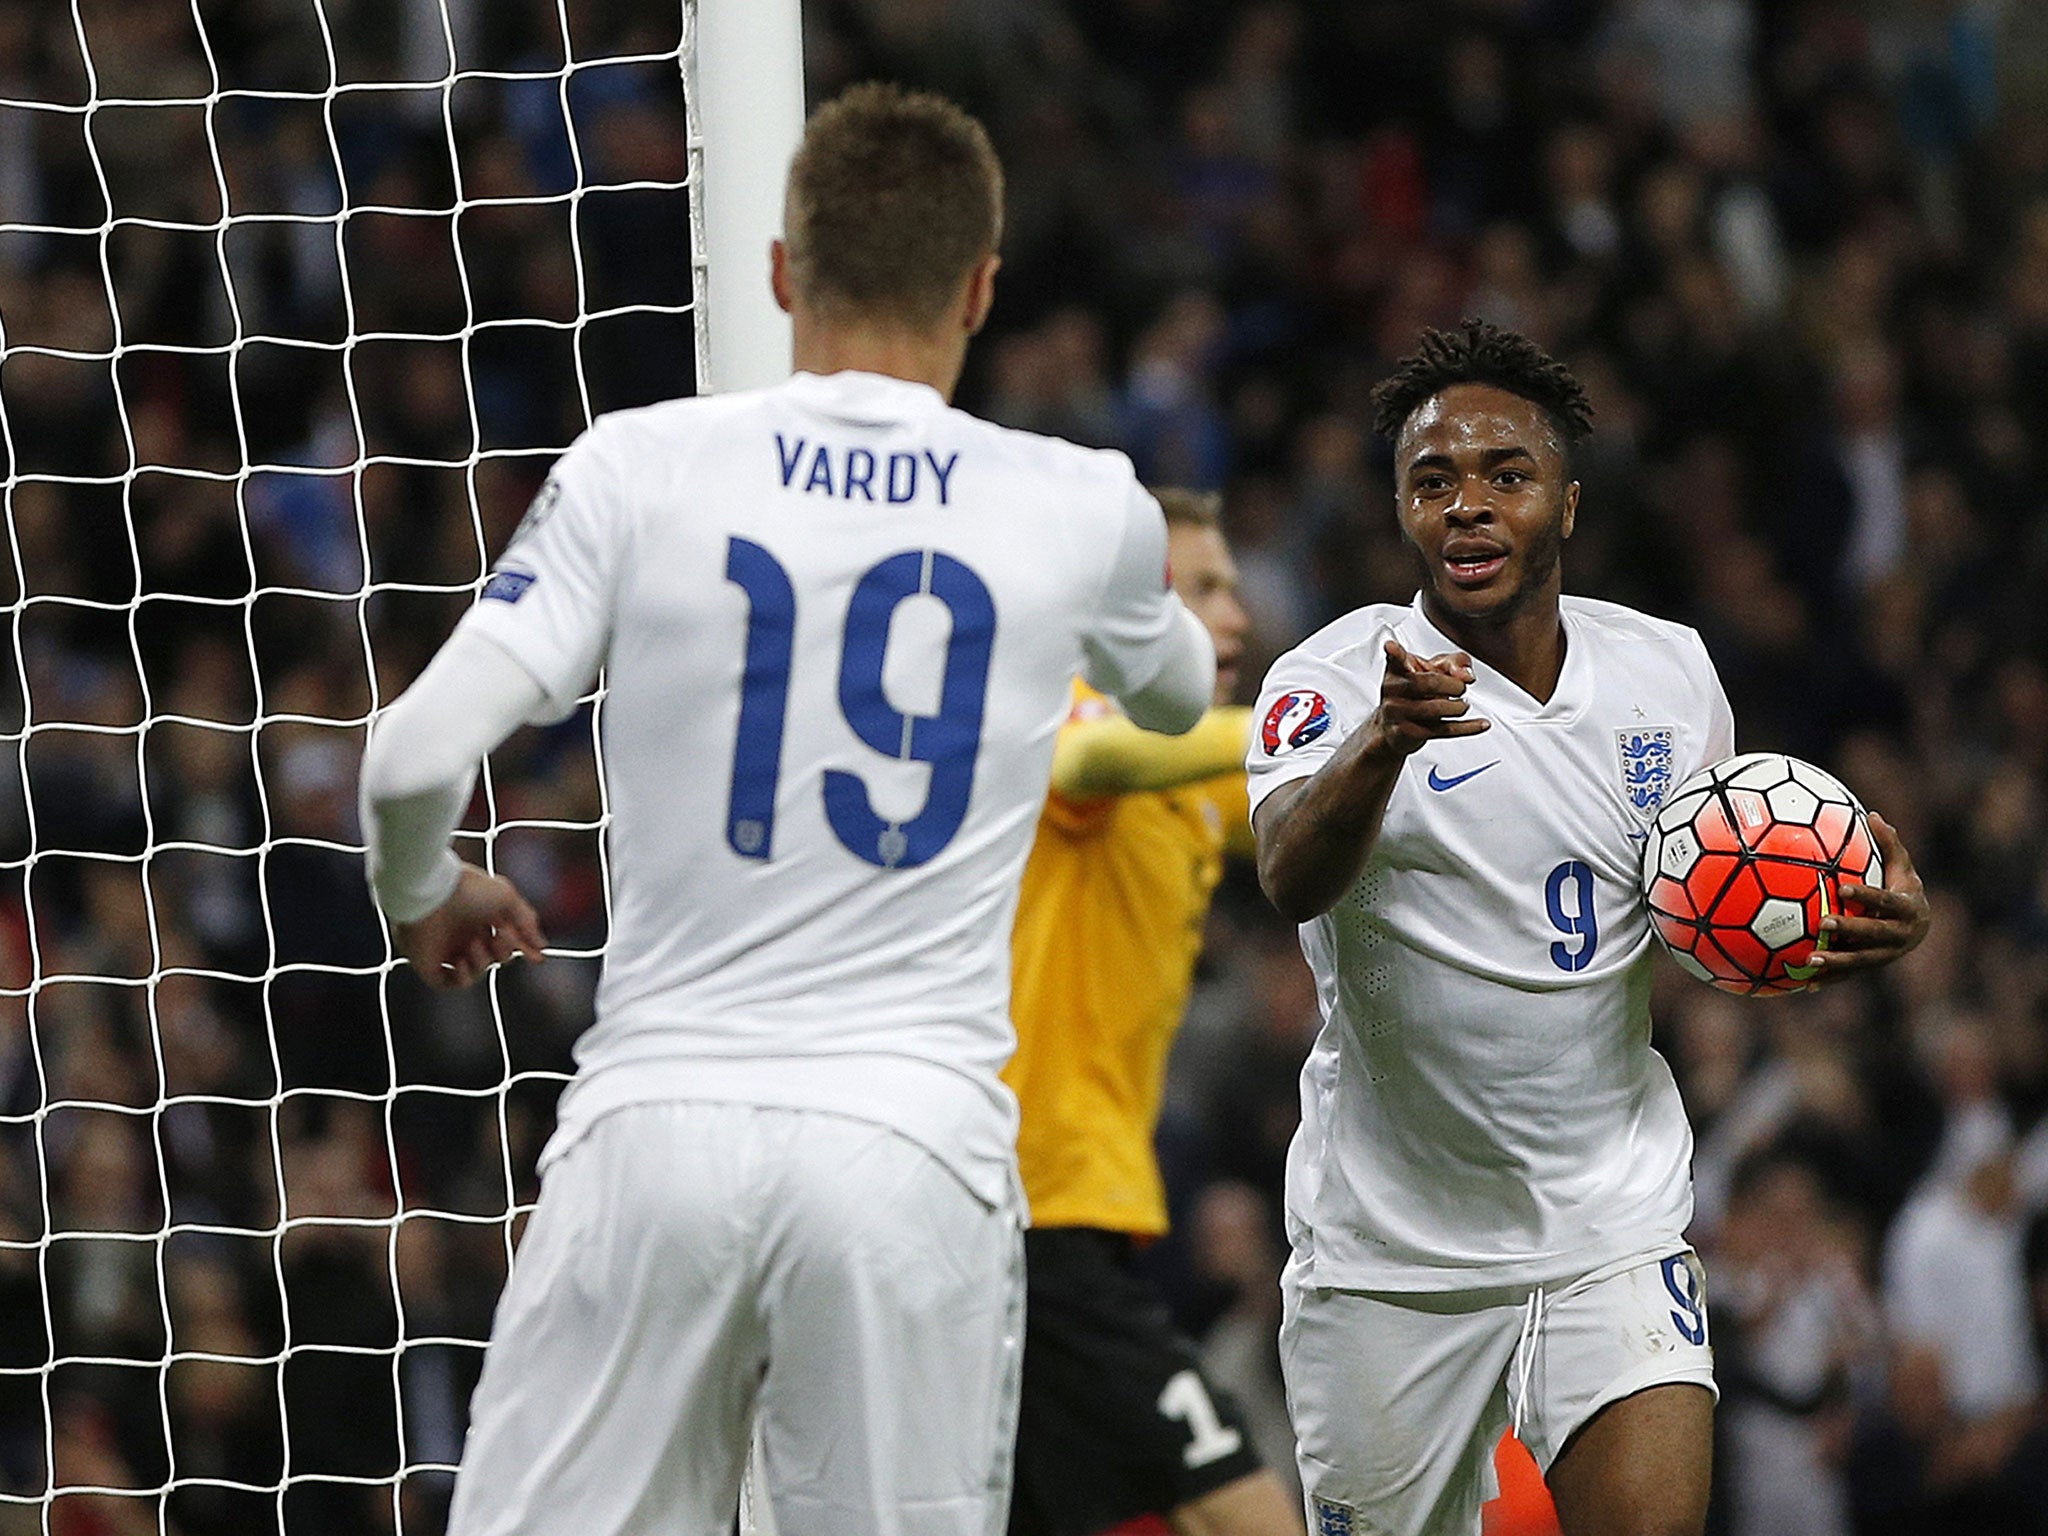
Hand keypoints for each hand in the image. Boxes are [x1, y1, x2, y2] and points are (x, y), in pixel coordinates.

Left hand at [395, 863, 547, 988]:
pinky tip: (461, 962)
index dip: (524, 948)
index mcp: (481, 917)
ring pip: (477, 970)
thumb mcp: (508, 897)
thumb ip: (527, 921)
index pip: (508, 939)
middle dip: (504, 951)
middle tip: (501, 936)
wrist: (432, 893)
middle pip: (496, 957)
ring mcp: (447, 950)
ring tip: (474, 945)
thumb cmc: (468, 889)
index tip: (537, 957)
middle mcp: (465, 934)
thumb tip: (541, 945)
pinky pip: (452, 983)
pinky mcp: (430, 965)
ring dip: (483, 961)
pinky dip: (462, 978)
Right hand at [1365, 639, 1489, 756]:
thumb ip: (1455, 663)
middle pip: (1428, 683)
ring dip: (1458, 707)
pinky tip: (1482, 724)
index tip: (1391, 646)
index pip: (1395, 658)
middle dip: (1453, 685)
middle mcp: (1394, 689)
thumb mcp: (1433, 670)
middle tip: (1460, 688)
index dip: (1394, 651)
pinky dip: (1468, 727)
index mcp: (1398, 669)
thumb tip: (1466, 675)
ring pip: (1435, 708)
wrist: (1393, 728)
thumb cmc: (1415, 693)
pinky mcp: (1408, 732)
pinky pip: (1443, 729)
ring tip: (1462, 705)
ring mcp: (1397, 711)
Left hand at [1803, 813, 1929, 985]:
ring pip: (1861, 961)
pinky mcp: (1872, 967)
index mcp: (1906, 908)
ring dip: (1836, 962)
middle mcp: (1900, 935)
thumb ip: (1889, 844)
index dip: (1866, 895)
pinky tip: (1805, 983)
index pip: (1885, 901)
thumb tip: (1873, 814)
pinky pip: (1850, 975)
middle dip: (1850, 929)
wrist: (1918, 926)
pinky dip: (1830, 979)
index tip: (1842, 888)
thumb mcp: (1902, 867)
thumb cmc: (1902, 887)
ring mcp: (1887, 955)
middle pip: (1874, 934)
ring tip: (1809, 960)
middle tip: (1824, 923)